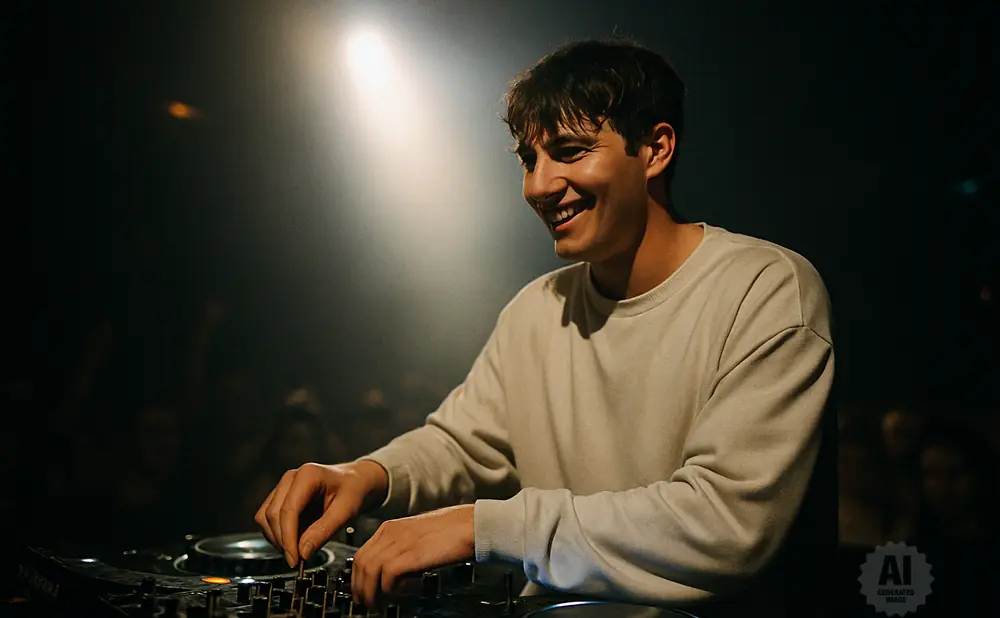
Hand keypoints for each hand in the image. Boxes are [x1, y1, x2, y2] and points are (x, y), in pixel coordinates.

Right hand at [254, 460, 387, 566]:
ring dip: (277, 539)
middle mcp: (290, 478)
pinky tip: (295, 541)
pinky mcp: (280, 497)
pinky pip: (268, 519)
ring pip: (265, 518)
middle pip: (272, 515)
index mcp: (308, 475)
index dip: (288, 538)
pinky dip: (278, 534)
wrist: (357, 481)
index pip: (288, 510)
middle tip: (298, 560)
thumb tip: (303, 553)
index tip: (295, 559)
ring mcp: (283, 487)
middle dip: (283, 541)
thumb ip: (324, 531)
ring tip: (298, 550)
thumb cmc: (354, 491)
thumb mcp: (347, 511)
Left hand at [351, 504, 474, 607]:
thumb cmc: (453, 530)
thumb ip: (404, 548)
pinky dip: (388, 591)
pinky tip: (397, 597)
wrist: (472, 524)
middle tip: (366, 603)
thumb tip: (396, 572)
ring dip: (371, 593)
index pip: (362, 554)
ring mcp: (399, 543)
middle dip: (360, 587)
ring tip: (378, 606)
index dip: (359, 576)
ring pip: (369, 572)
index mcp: (391, 528)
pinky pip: (387, 578)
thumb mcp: (419, 536)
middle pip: (360, 563)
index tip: (362, 590)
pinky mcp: (409, 555)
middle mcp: (391, 533)